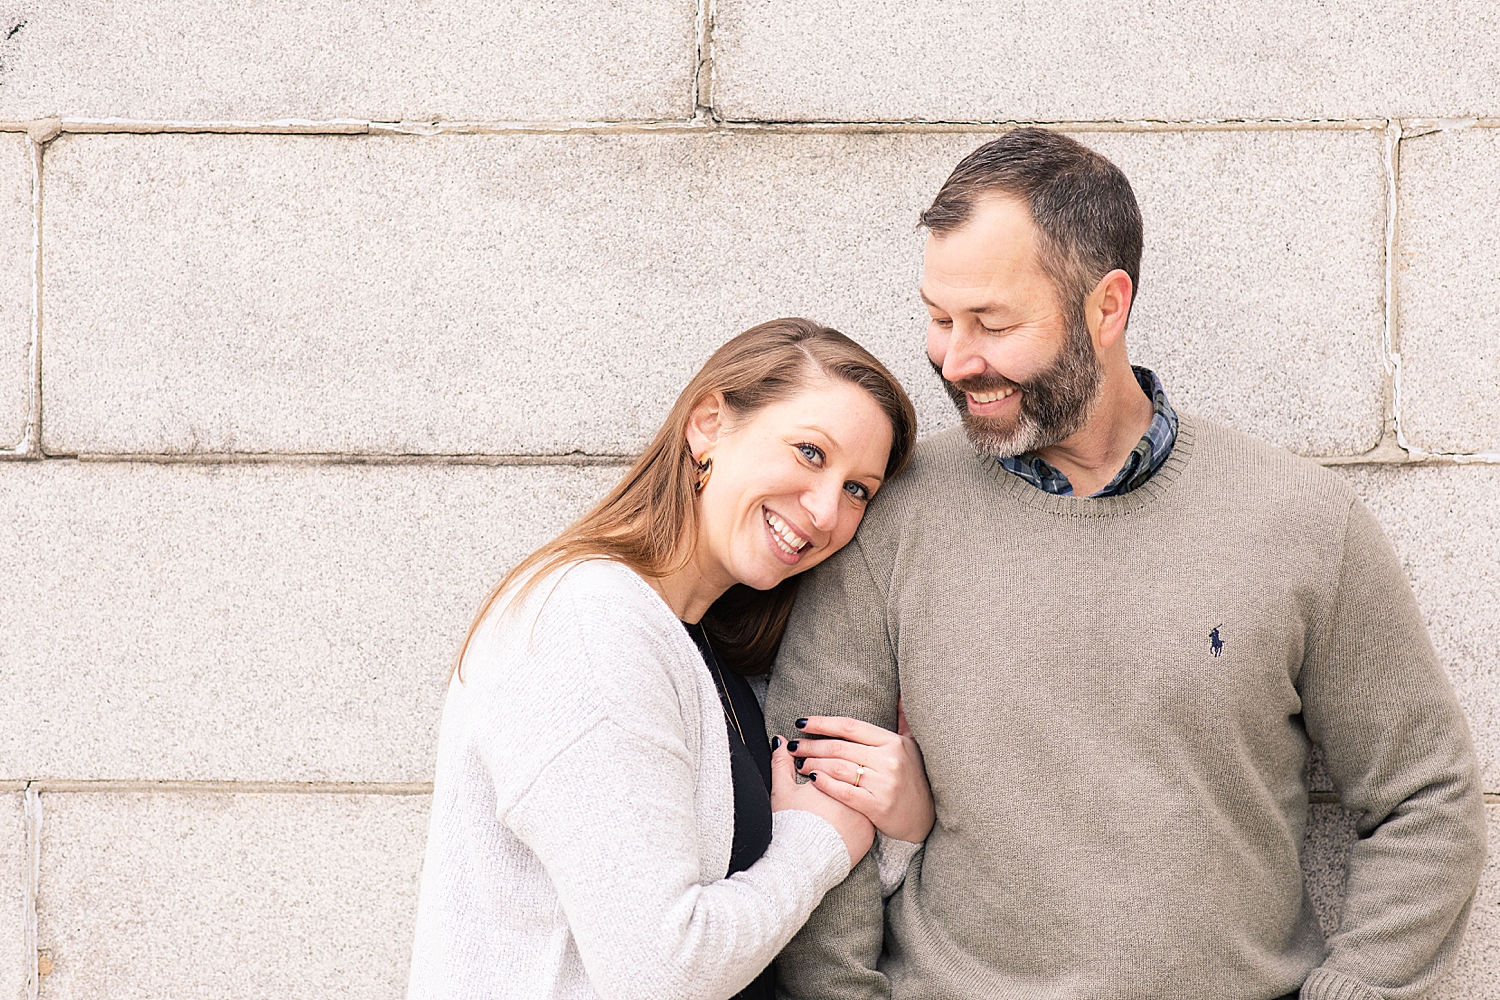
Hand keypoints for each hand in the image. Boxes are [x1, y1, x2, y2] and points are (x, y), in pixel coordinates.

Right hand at [770, 736, 874, 867]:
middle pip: (852, 775)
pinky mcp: (868, 835)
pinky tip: (842, 816)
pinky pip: (866, 817)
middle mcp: (856, 794)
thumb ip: (781, 763)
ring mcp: (865, 815)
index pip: (836, 760)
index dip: (822, 761)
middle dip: (838, 772)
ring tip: (831, 802)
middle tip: (821, 784)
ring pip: (862, 795)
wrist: (798, 865)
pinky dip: (856, 813)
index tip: (810, 769)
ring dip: (850, 791)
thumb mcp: (782, 791)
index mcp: (835, 778)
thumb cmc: (789, 826)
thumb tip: (780, 741)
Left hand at [787, 714, 933, 843]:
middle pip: (839, 748)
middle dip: (810, 745)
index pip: (850, 726)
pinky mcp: (878, 806)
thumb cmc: (913, 779)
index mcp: (893, 742)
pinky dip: (824, 784)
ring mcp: (884, 784)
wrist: (927, 819)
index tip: (801, 723)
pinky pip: (843, 792)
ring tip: (798, 763)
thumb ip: (903, 720)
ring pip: (837, 768)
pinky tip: (811, 780)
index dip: (822, 723)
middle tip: (792, 746)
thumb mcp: (912, 746)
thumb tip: (900, 694)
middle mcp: (889, 760)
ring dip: (813, 764)